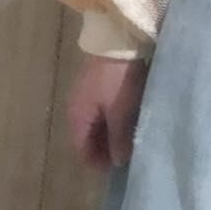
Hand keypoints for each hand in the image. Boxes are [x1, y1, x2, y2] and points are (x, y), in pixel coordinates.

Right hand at [68, 56, 147, 171]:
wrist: (118, 39)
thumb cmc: (118, 78)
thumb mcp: (120, 112)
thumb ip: (118, 139)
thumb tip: (118, 162)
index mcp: (77, 117)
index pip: (81, 150)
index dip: (98, 164)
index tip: (119, 171)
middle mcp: (78, 108)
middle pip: (89, 139)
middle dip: (106, 151)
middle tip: (129, 158)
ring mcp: (88, 96)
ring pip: (98, 126)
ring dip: (112, 136)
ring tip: (133, 143)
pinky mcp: (100, 86)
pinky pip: (105, 113)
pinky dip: (115, 122)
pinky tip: (131, 123)